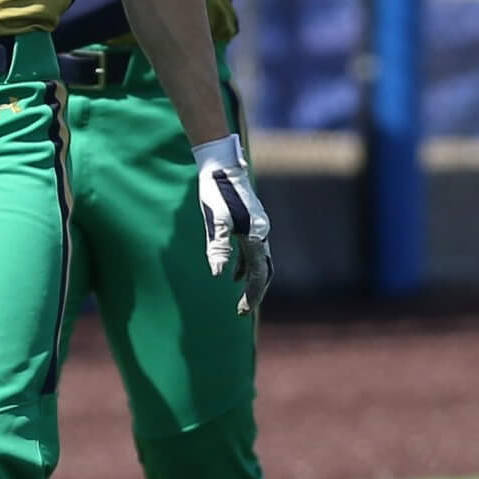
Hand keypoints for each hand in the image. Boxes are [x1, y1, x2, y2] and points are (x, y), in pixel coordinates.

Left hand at [194, 134, 271, 315]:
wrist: (222, 165)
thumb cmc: (215, 191)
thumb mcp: (214, 220)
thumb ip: (218, 247)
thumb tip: (220, 275)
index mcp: (256, 235)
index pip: (259, 273)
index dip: (252, 294)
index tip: (242, 312)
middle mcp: (262, 233)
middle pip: (264, 271)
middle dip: (255, 292)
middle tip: (243, 311)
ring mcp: (258, 227)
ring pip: (259, 261)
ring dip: (250, 281)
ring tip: (240, 298)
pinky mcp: (250, 223)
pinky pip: (252, 251)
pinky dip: (244, 266)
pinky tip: (232, 274)